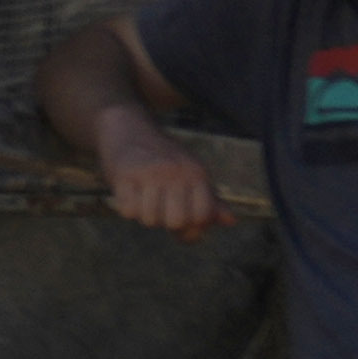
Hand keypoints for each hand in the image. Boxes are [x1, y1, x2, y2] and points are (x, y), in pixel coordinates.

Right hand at [92, 113, 221, 243]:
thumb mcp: (191, 175)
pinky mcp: (125, 175)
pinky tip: (131, 193)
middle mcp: (176, 172)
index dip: (193, 227)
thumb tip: (232, 221)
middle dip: (166, 222)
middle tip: (161, 208)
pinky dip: (127, 208)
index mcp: (197, 173)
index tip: (183, 221)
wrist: (129, 131)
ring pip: (149, 219)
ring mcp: (150, 173)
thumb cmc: (164, 160)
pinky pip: (128, 212)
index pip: (202, 216)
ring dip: (145, 215)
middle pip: (176, 221)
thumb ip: (211, 202)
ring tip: (145, 197)